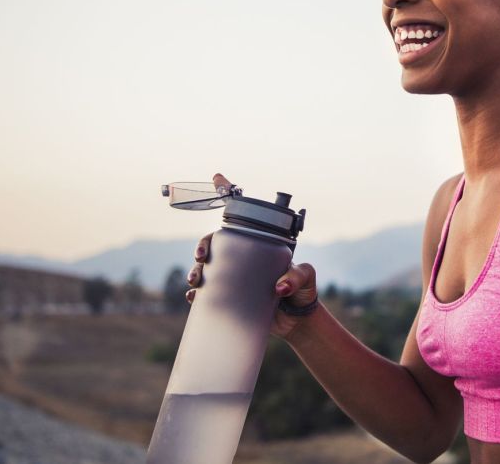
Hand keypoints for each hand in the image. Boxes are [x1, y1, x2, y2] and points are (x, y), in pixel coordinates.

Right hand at [185, 173, 319, 338]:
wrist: (297, 321)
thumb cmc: (303, 292)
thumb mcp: (305, 278)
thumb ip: (297, 277)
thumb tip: (280, 287)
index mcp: (259, 247)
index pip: (244, 218)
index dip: (228, 195)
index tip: (217, 178)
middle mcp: (243, 259)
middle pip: (216, 244)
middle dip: (203, 245)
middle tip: (202, 256)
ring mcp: (234, 279)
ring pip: (206, 268)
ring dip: (195, 270)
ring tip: (195, 280)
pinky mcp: (229, 299)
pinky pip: (208, 294)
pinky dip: (197, 295)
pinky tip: (194, 297)